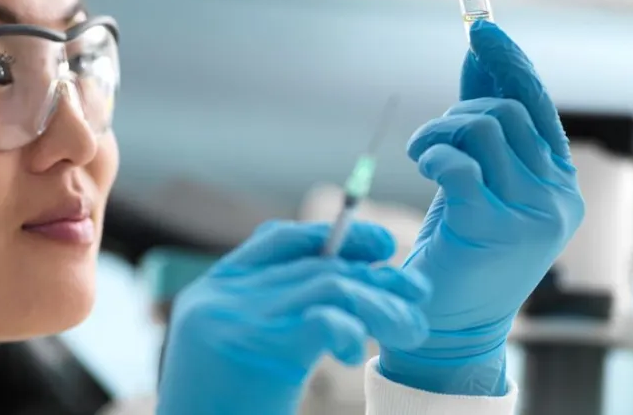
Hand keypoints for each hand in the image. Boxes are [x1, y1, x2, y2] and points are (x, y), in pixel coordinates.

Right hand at [156, 220, 431, 414]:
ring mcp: (235, 319)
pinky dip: (352, 331)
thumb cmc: (224, 411)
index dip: (337, 235)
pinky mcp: (257, 350)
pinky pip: (323, 320)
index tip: (382, 246)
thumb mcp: (239, 351)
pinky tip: (357, 356)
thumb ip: (274, 312)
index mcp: (214, 290)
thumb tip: (350, 282)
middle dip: (375, 276)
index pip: (281, 239)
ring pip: (330, 286)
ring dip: (380, 305)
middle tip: (418, 293)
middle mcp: (221, 296)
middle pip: (315, 264)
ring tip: (411, 330)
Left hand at [379, 20, 584, 394]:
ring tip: (422, 155)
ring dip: (438, 131)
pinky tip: (424, 169)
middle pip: (506, 111)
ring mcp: (533, 215)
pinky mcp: (496, 229)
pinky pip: (460, 164)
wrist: (453, 323)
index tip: (481, 30)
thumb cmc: (463, 247)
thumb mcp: (480, 178)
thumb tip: (479, 57)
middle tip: (430, 140)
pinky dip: (433, 155)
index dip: (510, 63)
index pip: (538, 105)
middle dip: (457, 112)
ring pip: (483, 128)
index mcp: (560, 181)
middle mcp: (557, 196)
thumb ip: (483, 124)